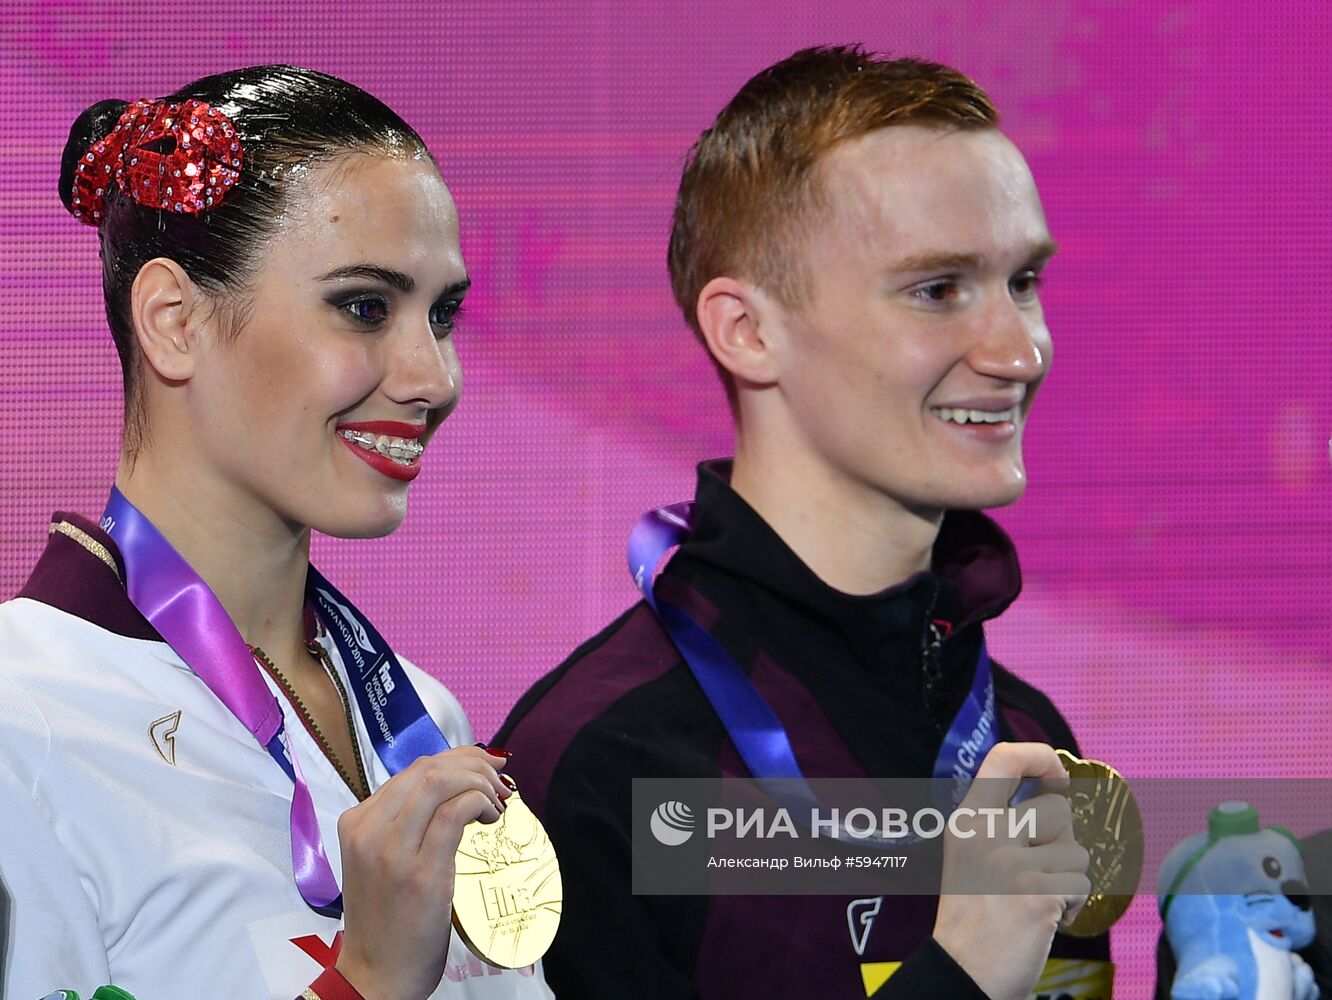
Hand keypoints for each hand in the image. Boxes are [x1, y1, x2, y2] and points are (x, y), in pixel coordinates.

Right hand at [334, 746, 511, 999]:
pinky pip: (454, 813)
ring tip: (498, 800)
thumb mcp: (382, 862)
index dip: (457, 760)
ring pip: (440, 783)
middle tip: (500, 780)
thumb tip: (454, 788)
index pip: (413, 770)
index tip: (485, 768)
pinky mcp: (420, 873)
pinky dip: (480, 802)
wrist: (375, 976)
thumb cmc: (386, 922)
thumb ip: (405, 825)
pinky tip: (491, 817)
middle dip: (473, 764)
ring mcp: (392, 851)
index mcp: (356, 823)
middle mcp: (368, 830)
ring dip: (479, 781)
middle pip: (427, 769)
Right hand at [932, 742, 1089, 999]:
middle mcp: (986, 835)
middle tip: (1040, 872)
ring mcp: (1011, 865)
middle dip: (1063, 842)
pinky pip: (1081, 886)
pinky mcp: (1038, 896)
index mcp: (967, 821)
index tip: (1058, 776)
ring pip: (1077, 852)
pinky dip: (1071, 906)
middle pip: (1058, 809)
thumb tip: (1056, 793)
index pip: (1004, 759)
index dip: (1041, 757)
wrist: (962, 972)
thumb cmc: (974, 916)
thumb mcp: (972, 854)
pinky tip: (1043, 921)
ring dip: (1068, 879)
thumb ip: (1003, 823)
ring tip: (1037, 900)